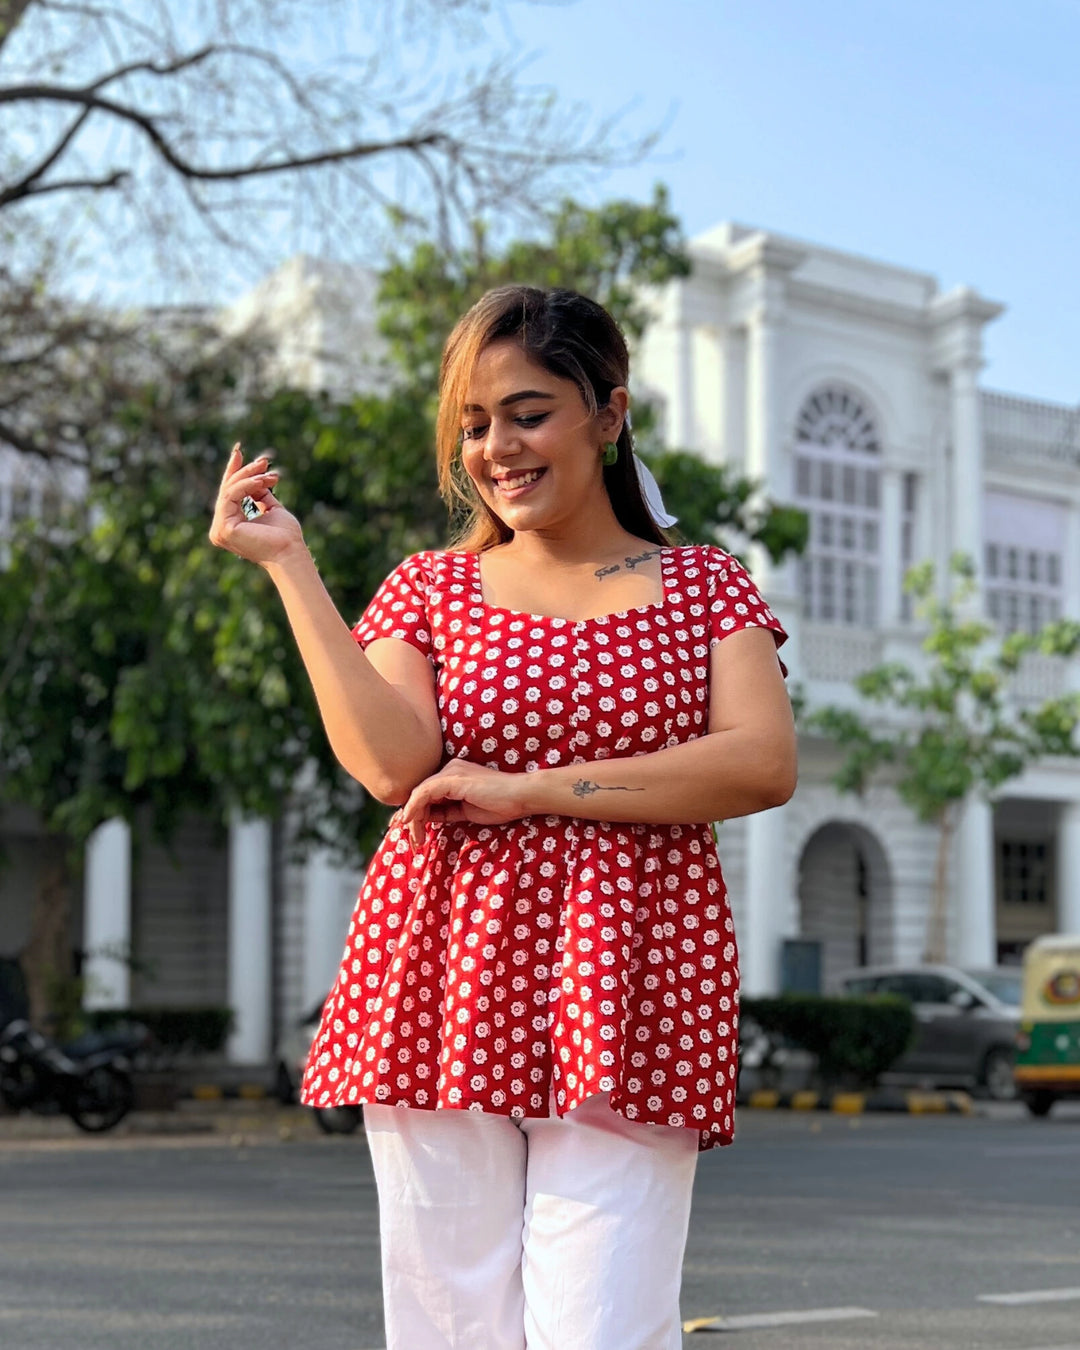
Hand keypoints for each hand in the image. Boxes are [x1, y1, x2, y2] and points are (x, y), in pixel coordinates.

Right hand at [208, 443, 304, 566]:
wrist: (291, 552)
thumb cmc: (285, 536)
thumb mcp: (271, 509)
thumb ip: (260, 495)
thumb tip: (255, 478)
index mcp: (230, 525)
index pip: (229, 495)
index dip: (233, 472)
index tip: (239, 451)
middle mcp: (220, 529)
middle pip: (228, 491)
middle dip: (244, 471)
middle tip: (264, 461)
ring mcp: (219, 530)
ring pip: (229, 491)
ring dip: (249, 477)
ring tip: (268, 473)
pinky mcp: (224, 528)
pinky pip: (231, 497)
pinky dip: (246, 485)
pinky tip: (261, 481)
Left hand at [400, 761, 531, 847]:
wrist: (520, 796)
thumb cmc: (500, 805)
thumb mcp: (466, 811)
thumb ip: (446, 812)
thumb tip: (426, 819)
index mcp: (453, 776)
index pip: (427, 794)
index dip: (416, 813)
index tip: (412, 833)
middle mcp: (449, 770)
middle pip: (420, 794)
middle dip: (411, 818)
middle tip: (412, 840)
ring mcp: (450, 772)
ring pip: (419, 794)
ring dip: (412, 818)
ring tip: (416, 838)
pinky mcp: (452, 779)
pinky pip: (425, 792)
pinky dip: (414, 808)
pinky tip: (411, 821)